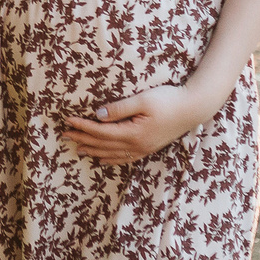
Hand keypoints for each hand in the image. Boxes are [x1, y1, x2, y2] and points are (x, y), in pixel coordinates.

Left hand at [62, 84, 209, 165]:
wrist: (194, 108)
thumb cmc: (169, 100)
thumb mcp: (143, 100)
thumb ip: (120, 108)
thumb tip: (98, 115)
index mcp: (133, 133)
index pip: (101, 132)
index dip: (83, 126)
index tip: (68, 120)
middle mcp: (137, 145)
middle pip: (103, 144)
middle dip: (83, 139)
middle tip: (65, 135)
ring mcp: (143, 149)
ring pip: (112, 154)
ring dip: (94, 150)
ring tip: (78, 148)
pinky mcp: (149, 148)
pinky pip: (125, 158)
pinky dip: (111, 159)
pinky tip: (103, 158)